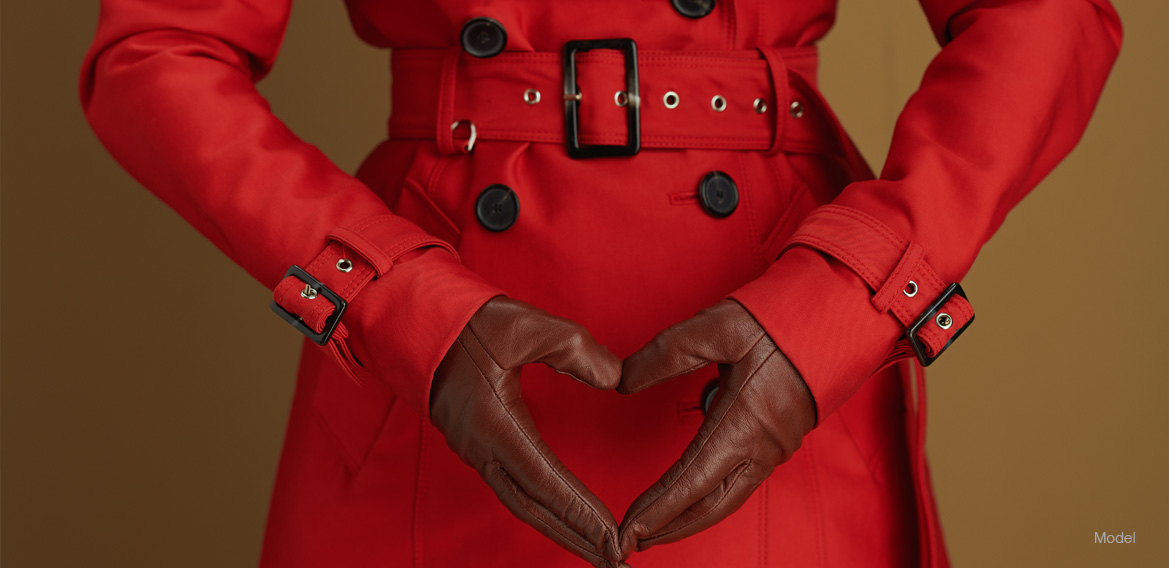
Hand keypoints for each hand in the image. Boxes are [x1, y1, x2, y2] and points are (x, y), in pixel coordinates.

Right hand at [430, 297, 625, 566]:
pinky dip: (542, 510)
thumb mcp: (527, 324)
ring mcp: (475, 449)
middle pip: (533, 508)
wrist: (415, 321)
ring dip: (560, 529)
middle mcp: (482, 447)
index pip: (545, 481)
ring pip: (522, 503)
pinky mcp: (477, 444)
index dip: (580, 513)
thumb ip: (575, 349)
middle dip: (576, 538)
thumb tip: (614, 379)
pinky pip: (513, 489)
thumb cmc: (468, 322)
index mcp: (494, 424)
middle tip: (616, 562)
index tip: (613, 537)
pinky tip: (563, 518)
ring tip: (597, 551)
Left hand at [616, 300, 816, 556]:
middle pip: (710, 506)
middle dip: (669, 527)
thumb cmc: (785, 319)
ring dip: (690, 517)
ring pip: (728, 498)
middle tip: (631, 542)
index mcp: (746, 423)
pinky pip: (741, 482)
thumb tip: (622, 380)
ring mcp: (776, 447)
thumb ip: (665, 354)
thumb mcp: (717, 327)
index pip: (691, 482)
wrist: (843, 315)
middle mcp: (763, 446)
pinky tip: (693, 496)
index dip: (656, 510)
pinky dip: (711, 498)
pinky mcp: (780, 440)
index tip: (627, 531)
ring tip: (655, 528)